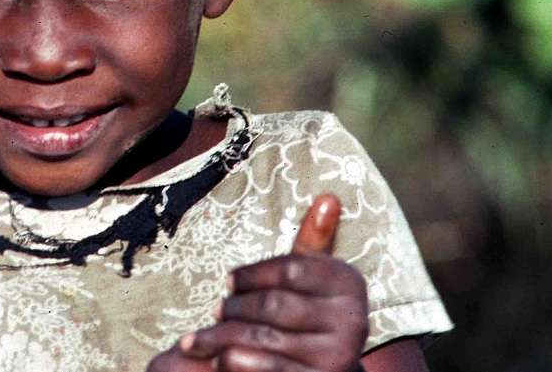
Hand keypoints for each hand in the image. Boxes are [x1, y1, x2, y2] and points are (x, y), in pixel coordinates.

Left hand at [146, 194, 368, 371]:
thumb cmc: (308, 311)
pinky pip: (268, 369)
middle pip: (275, 305)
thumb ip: (314, 240)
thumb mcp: (311, 276)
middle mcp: (353, 321)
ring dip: (223, 336)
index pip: (291, 269)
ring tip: (198, 337)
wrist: (324, 369)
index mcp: (350, 284)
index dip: (253, 274)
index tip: (227, 280)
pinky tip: (214, 358)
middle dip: (235, 307)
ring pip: (265, 338)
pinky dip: (233, 362)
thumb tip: (329, 198)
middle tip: (214, 309)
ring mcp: (338, 356)